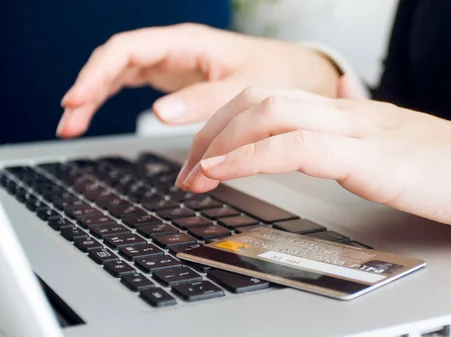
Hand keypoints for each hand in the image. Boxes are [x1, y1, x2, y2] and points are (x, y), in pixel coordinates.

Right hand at [58, 23, 339, 137]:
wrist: (295, 75)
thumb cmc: (275, 74)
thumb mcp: (244, 89)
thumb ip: (203, 100)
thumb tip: (158, 114)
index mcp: (188, 43)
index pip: (128, 49)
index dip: (98, 73)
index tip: (77, 100)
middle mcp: (174, 49)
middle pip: (116, 60)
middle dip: (87, 88)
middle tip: (67, 123)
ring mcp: (172, 63)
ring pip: (120, 72)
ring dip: (93, 96)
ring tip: (71, 126)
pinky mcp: (174, 79)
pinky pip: (132, 83)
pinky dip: (109, 100)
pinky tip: (93, 116)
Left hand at [177, 86, 450, 239]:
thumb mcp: (390, 152)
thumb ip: (354, 141)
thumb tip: (326, 127)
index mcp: (347, 113)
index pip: (271, 100)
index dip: (228, 124)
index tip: (205, 156)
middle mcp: (345, 113)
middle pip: (258, 99)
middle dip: (211, 131)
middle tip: (186, 168)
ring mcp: (356, 129)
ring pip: (268, 113)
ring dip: (220, 143)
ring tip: (193, 174)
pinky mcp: (367, 155)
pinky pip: (294, 147)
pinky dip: (251, 157)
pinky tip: (225, 172)